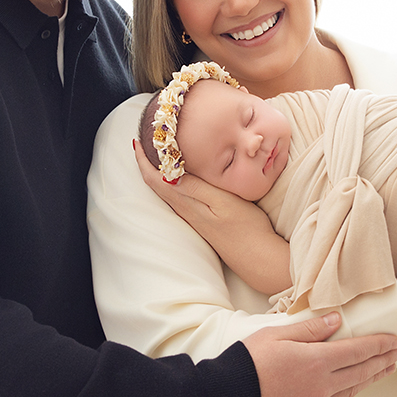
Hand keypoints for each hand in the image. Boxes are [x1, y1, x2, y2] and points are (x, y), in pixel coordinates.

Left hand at [132, 139, 267, 233]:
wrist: (258, 257)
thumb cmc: (245, 228)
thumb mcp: (223, 202)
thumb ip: (196, 188)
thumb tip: (168, 174)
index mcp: (186, 203)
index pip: (155, 179)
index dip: (144, 160)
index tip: (138, 141)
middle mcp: (184, 210)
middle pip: (155, 184)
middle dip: (147, 162)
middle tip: (146, 140)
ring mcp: (191, 216)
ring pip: (165, 190)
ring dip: (157, 170)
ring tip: (157, 151)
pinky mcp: (200, 219)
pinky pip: (176, 195)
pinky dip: (170, 180)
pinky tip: (177, 174)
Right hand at [242, 313, 396, 396]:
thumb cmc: (247, 364)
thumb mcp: (275, 335)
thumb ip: (308, 328)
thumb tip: (336, 320)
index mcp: (315, 361)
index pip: (356, 350)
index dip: (378, 344)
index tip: (394, 339)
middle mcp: (321, 384)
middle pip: (361, 371)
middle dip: (382, 360)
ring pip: (352, 388)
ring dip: (372, 376)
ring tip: (386, 368)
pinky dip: (352, 389)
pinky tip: (356, 384)